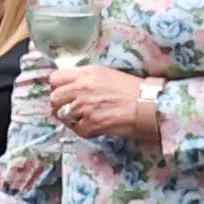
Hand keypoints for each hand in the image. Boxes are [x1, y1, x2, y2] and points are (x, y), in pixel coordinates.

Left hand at [46, 61, 161, 143]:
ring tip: (81, 118)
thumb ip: (86, 77)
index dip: (57, 86)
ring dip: (69, 118)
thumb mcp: (107, 74)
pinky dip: (82, 129)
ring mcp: (84, 108)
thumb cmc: (133, 90)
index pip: (55, 78)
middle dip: (59, 103)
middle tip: (68, 107)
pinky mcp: (90, 125)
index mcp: (86, 74)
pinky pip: (76, 129)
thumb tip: (70, 84)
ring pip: (61, 115)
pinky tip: (92, 126)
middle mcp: (82, 89)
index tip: (62, 91)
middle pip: (54, 97)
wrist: (149, 105)